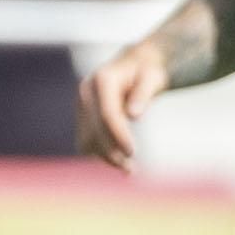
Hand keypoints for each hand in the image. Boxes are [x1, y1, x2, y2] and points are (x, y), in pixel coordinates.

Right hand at [75, 42, 168, 169]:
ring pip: (86, 139)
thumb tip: (134, 114)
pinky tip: (118, 160)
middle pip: (94, 129)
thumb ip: (144, 93)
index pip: (107, 114)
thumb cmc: (147, 72)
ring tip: (128, 169)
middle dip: (111, 152)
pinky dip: (99, 153)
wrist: (134, 66)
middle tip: (131, 169)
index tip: (132, 153)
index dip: (118, 135)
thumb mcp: (153, 78)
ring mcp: (81, 103)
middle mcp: (86, 91)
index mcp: (103, 79)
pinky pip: (85, 141)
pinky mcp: (81, 115)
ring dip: (104, 157)